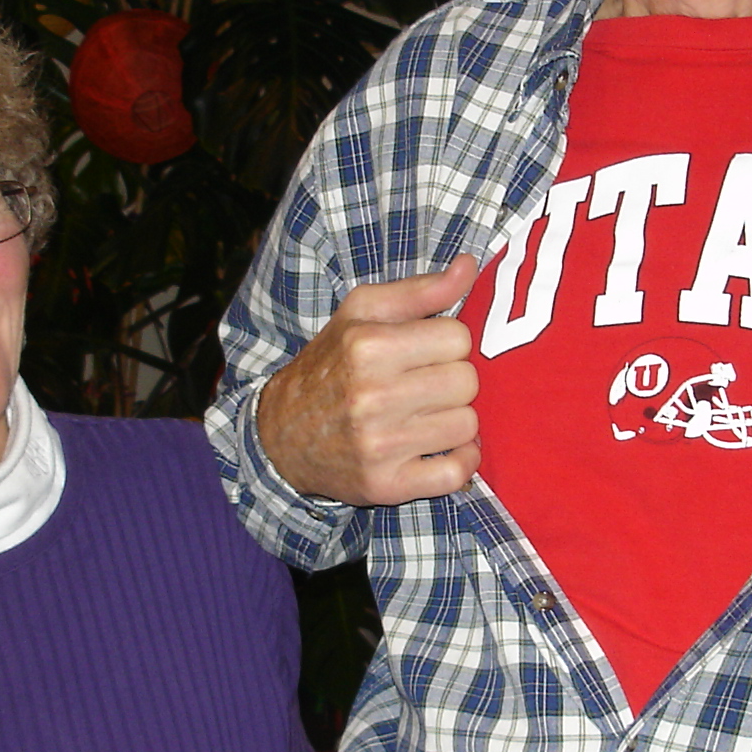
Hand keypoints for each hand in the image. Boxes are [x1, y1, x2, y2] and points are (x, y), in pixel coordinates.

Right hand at [257, 256, 481, 504]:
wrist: (280, 433)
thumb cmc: (329, 364)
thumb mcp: (362, 313)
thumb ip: (420, 290)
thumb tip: (471, 266)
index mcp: (368, 346)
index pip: (459, 338)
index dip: (448, 343)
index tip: (426, 352)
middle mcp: (372, 396)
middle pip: (467, 382)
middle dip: (453, 380)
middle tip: (426, 384)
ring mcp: (379, 445)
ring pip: (467, 425)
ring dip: (455, 420)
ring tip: (427, 414)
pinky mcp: (386, 485)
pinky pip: (456, 474)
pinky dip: (460, 462)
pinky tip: (441, 448)